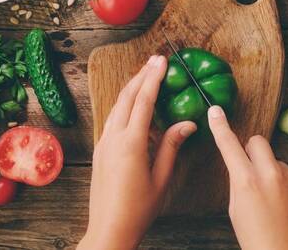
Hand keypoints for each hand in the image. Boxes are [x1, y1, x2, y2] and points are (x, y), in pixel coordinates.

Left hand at [79, 55, 196, 249]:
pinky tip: (133, 105)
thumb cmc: (138, 209)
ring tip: (145, 75)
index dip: (153, 78)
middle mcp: (113, 138)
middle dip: (141, 75)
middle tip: (155, 60)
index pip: (144, 101)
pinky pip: (112, 118)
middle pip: (127, 97)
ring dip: (131, 87)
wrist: (108, 229)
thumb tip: (187, 123)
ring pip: (116, 106)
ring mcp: (103, 143)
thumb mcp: (161, 178)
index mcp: (131, 143)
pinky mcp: (100, 150)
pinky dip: (124, 105)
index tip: (161, 61)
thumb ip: (172, 146)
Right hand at [208, 105, 287, 249]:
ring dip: (272, 173)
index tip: (215, 110)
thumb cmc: (257, 241)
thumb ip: (239, 182)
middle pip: (258, 141)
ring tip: (274, 203)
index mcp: (246, 181)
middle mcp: (271, 174)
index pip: (229, 145)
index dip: (220, 126)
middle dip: (252, 152)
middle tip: (252, 173)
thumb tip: (242, 165)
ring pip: (276, 160)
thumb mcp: (236, 210)